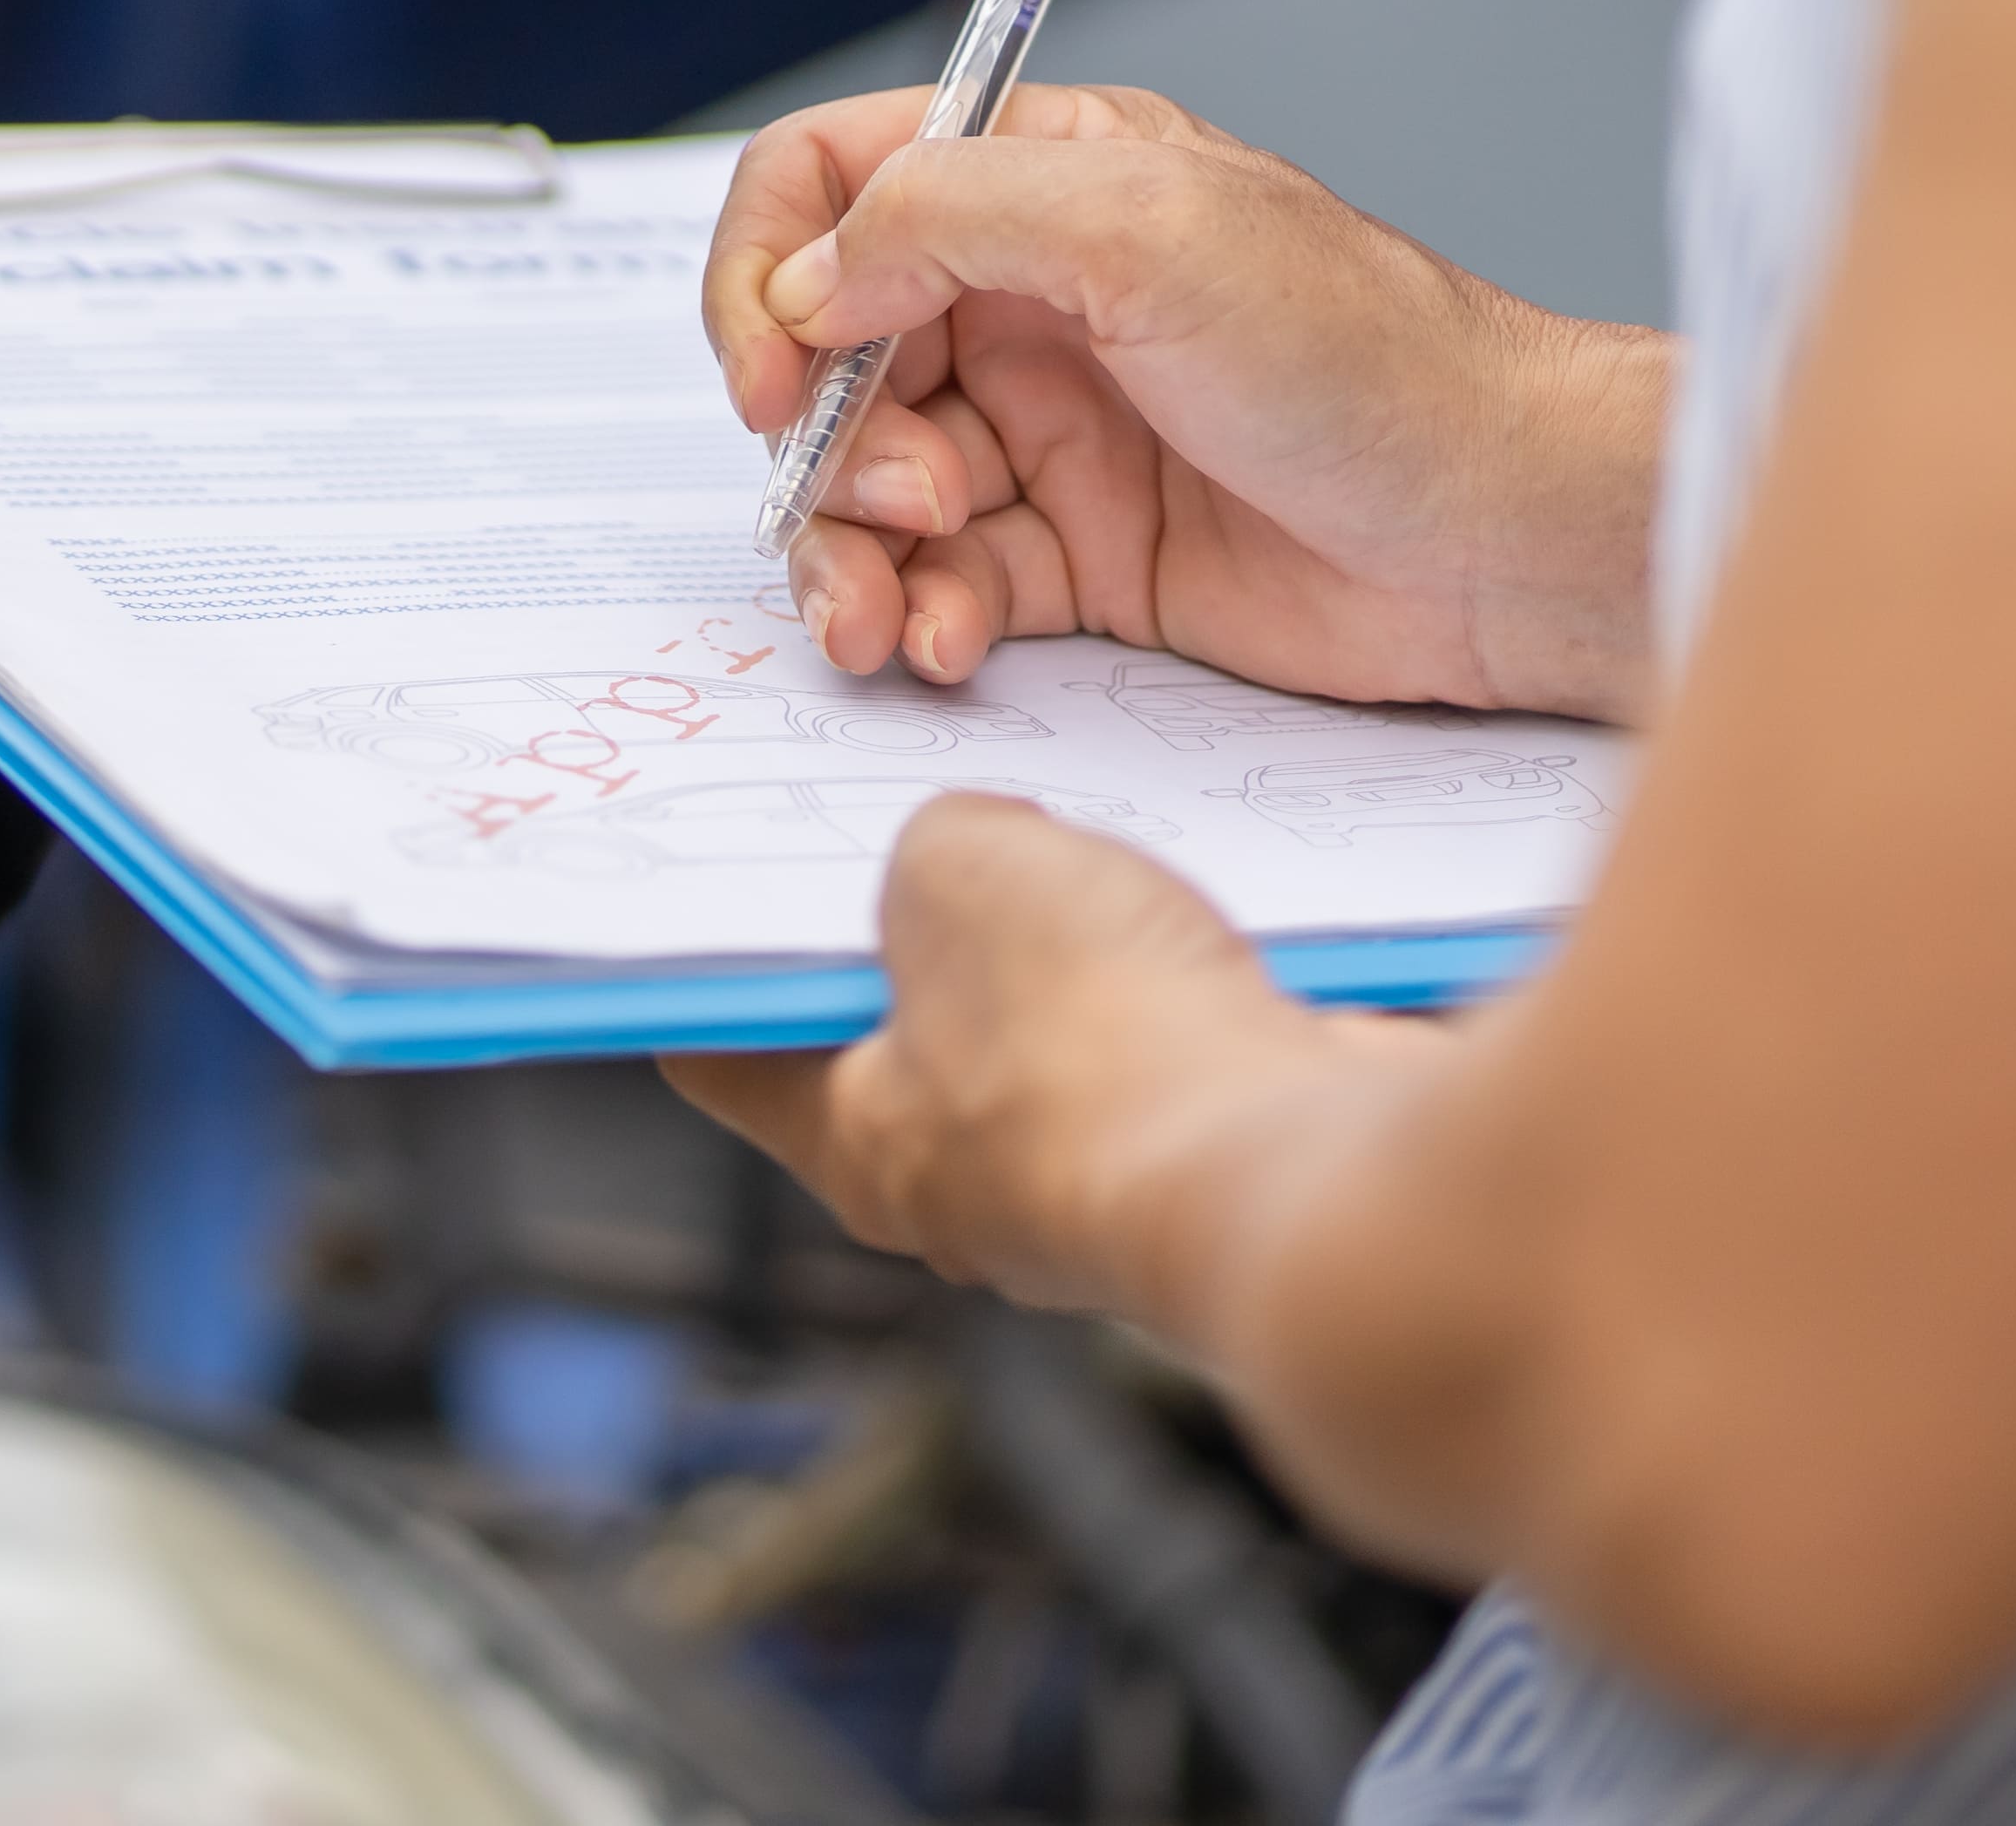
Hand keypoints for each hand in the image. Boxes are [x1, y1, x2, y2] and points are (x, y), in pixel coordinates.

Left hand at [666, 793, 1417, 1320]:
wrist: (1312, 1168)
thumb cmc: (1094, 1037)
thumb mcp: (958, 863)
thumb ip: (946, 846)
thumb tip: (996, 867)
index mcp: (858, 1146)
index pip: (727, 1054)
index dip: (711, 963)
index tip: (703, 886)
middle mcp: (968, 1196)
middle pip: (900, 1042)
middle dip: (913, 928)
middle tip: (920, 819)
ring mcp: (1103, 1191)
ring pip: (1053, 1040)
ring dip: (1066, 949)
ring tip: (1081, 856)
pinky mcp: (1222, 1164)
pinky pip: (1173, 1048)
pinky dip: (1174, 979)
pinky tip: (1193, 911)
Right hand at [703, 84, 1664, 717]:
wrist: (1504, 537)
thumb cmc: (1374, 361)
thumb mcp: (1147, 230)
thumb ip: (948, 214)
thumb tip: (811, 283)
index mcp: (1046, 179)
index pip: (834, 181)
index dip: (771, 271)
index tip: (772, 372)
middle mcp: (1034, 299)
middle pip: (831, 356)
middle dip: (817, 442)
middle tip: (888, 501)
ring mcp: (1054, 432)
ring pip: (869, 487)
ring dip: (848, 552)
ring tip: (888, 607)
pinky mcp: (1082, 558)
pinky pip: (941, 583)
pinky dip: (920, 615)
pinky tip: (950, 641)